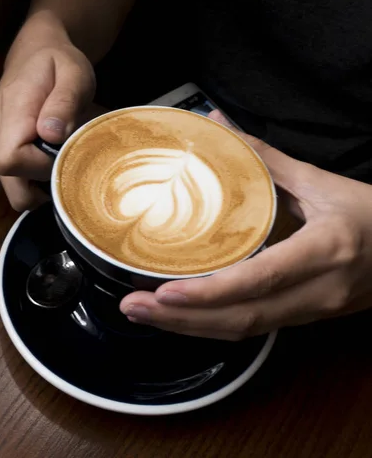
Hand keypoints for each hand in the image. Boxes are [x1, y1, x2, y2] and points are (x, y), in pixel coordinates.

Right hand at [0, 33, 95, 210]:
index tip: (63, 153)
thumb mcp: (75, 75)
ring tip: (53, 149)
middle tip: (63, 155)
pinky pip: (9, 181)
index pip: (12, 161)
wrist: (35, 55)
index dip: (42, 168)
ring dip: (37, 178)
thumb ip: (65, 102)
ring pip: (13, 187)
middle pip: (12, 183)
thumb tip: (51, 133)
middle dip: (42, 181)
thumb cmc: (60, 66)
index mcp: (9, 111)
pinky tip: (40, 153)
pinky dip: (28, 176)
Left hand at [120, 110, 371, 339]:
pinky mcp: (304, 319)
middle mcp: (316, 292)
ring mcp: (311, 312)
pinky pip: (253, 328)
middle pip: (241, 320)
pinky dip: (212, 325)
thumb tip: (217, 126)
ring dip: (190, 328)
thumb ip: (267, 159)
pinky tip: (181, 316)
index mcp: (325, 251)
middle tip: (132, 308)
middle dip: (181, 320)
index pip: (259, 280)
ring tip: (144, 314)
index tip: (162, 291)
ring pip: (243, 331)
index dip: (209, 293)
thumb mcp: (324, 182)